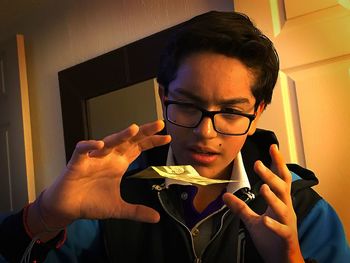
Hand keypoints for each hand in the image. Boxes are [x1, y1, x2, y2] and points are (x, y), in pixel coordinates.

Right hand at [35, 120, 170, 230]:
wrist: (67, 208)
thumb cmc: (91, 202)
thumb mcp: (118, 208)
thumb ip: (137, 211)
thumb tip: (157, 218)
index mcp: (119, 164)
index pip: (138, 149)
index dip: (152, 142)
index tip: (167, 137)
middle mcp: (109, 157)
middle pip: (128, 141)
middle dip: (143, 132)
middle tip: (159, 125)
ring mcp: (94, 158)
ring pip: (109, 142)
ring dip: (120, 136)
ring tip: (134, 129)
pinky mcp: (77, 162)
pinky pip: (83, 150)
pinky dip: (90, 146)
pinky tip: (100, 145)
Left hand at [223, 144, 303, 262]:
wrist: (282, 259)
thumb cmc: (271, 237)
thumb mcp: (252, 220)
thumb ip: (241, 207)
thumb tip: (225, 196)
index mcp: (280, 202)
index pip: (280, 178)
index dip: (277, 163)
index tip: (273, 147)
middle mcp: (286, 209)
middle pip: (282, 188)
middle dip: (271, 176)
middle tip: (257, 164)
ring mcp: (286, 223)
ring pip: (283, 207)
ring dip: (273, 197)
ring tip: (263, 187)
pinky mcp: (285, 237)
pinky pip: (280, 230)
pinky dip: (273, 225)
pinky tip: (264, 221)